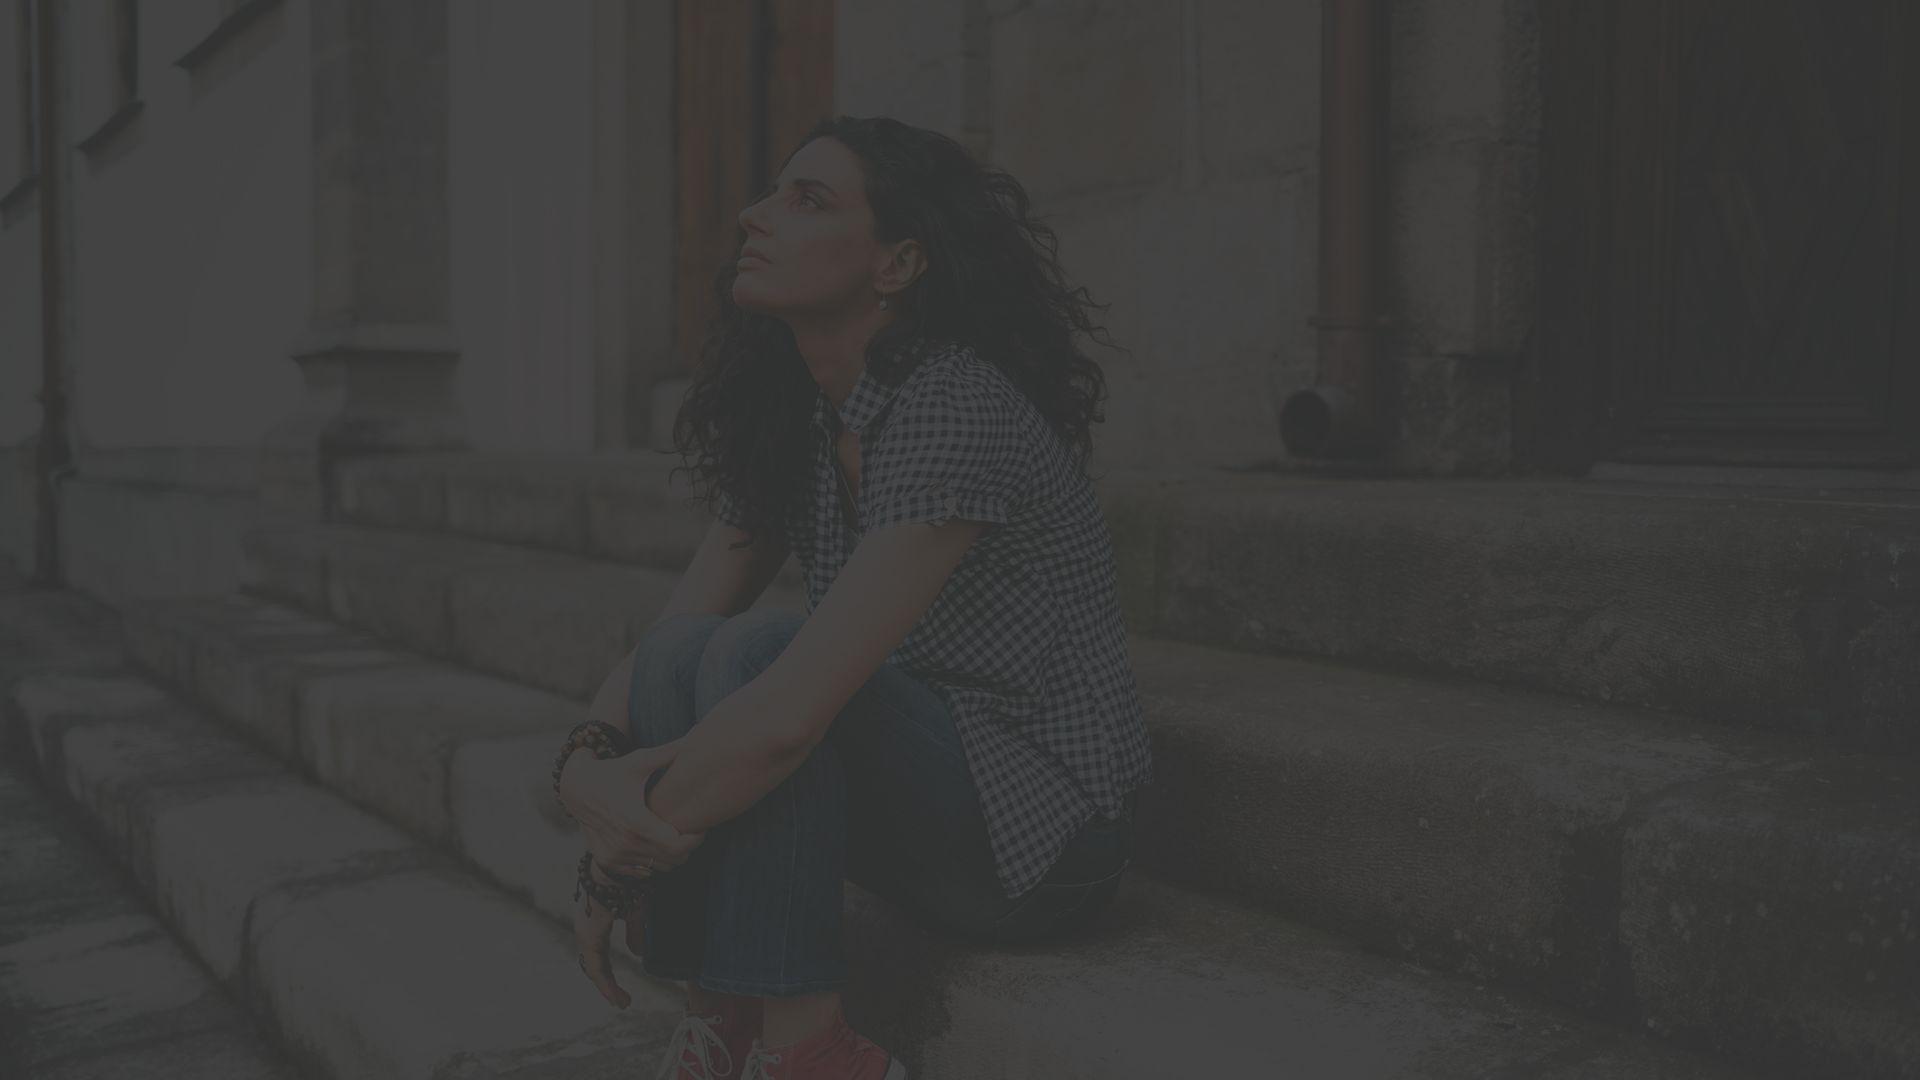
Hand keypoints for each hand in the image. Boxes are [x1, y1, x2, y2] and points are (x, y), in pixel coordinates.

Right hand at [560, 740, 706, 876]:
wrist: (575, 788)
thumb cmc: (613, 771)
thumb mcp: (639, 761)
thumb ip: (669, 752)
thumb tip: (698, 732)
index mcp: (637, 823)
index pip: (679, 846)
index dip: (695, 839)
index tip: (701, 827)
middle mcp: (625, 844)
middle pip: (674, 860)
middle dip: (688, 847)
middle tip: (691, 831)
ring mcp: (614, 856)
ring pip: (660, 868)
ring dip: (671, 856)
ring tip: (673, 835)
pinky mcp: (607, 862)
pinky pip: (642, 872)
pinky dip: (653, 862)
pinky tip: (653, 843)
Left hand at [572, 873, 644, 1009]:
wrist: (623, 865)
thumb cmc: (630, 882)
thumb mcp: (636, 912)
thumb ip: (635, 933)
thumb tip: (638, 953)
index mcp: (595, 924)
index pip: (600, 955)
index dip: (608, 974)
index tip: (621, 991)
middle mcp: (587, 930)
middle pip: (595, 965)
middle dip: (607, 984)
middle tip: (622, 1001)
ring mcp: (586, 933)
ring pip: (594, 968)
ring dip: (607, 987)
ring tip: (622, 1002)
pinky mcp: (589, 935)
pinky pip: (595, 965)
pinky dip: (604, 983)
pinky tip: (615, 995)